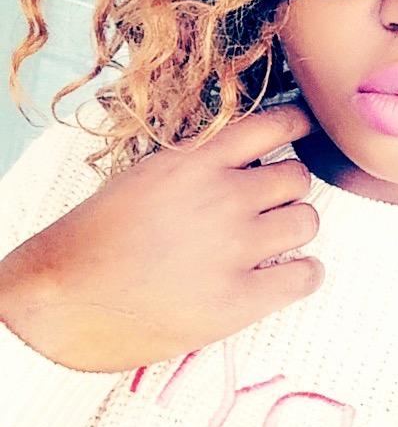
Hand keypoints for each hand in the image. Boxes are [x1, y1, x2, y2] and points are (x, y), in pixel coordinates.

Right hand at [0, 104, 322, 371]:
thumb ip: (203, 165)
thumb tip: (254, 162)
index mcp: (197, 161)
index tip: (304, 133)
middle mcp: (224, 197)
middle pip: (297, 176)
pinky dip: (304, 273)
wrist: (60, 300)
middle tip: (266, 205)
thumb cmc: (96, 237)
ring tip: (272, 241)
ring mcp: (235, 249)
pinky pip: (306, 276)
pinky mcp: (239, 300)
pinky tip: (286, 275)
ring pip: (307, 221)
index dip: (298, 127)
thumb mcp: (149, 176)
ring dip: (294, 228)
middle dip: (286, 189)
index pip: (276, 125)